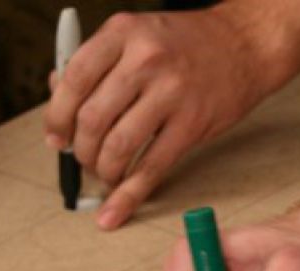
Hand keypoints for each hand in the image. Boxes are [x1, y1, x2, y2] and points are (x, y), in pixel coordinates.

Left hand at [44, 9, 280, 229]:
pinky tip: (114, 210)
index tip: (56, 138)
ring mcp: (171, 93)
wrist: (244, 45)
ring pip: (118, 146)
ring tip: (106, 173)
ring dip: (103, 170)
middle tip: (84, 160)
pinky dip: (128, 196)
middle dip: (81, 150)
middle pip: (93, 118)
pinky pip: (151, 168)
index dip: (57, 116)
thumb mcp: (137, 35)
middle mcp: (145, 59)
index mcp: (123, 32)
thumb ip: (98, 64)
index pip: (74, 79)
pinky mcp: (192, 124)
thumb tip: (57, 100)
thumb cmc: (186, 44)